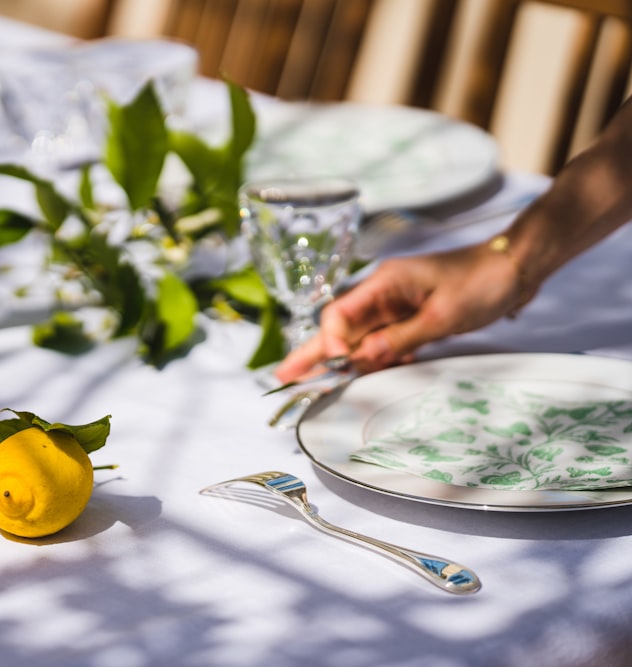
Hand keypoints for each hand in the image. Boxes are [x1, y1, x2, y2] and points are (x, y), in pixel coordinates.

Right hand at [274, 241, 522, 382]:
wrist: (516, 267)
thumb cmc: (482, 282)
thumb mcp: (442, 316)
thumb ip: (400, 338)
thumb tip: (361, 359)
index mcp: (383, 284)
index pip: (339, 315)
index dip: (331, 342)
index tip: (338, 366)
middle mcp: (382, 294)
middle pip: (339, 327)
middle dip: (313, 352)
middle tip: (284, 376)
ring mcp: (395, 306)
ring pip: (359, 338)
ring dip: (348, 362)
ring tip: (319, 384)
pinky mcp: (410, 317)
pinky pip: (384, 342)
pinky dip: (379, 359)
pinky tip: (377, 373)